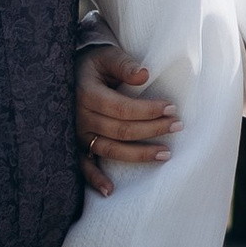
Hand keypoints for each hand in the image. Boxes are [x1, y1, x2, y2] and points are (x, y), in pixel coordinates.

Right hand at [76, 44, 178, 198]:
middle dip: (152, 130)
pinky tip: (110, 190)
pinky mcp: (76, 147)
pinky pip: (83, 167)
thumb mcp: (105, 56)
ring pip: (110, 150)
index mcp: (87, 94)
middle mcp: (80, 118)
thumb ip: (124, 64)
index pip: (122, 108)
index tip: (171, 108)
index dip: (148, 111)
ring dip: (138, 155)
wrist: (68, 75)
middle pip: (121, 131)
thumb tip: (144, 75)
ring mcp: (78, 135)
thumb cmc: (93, 65)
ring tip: (165, 154)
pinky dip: (95, 180)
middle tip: (177, 126)